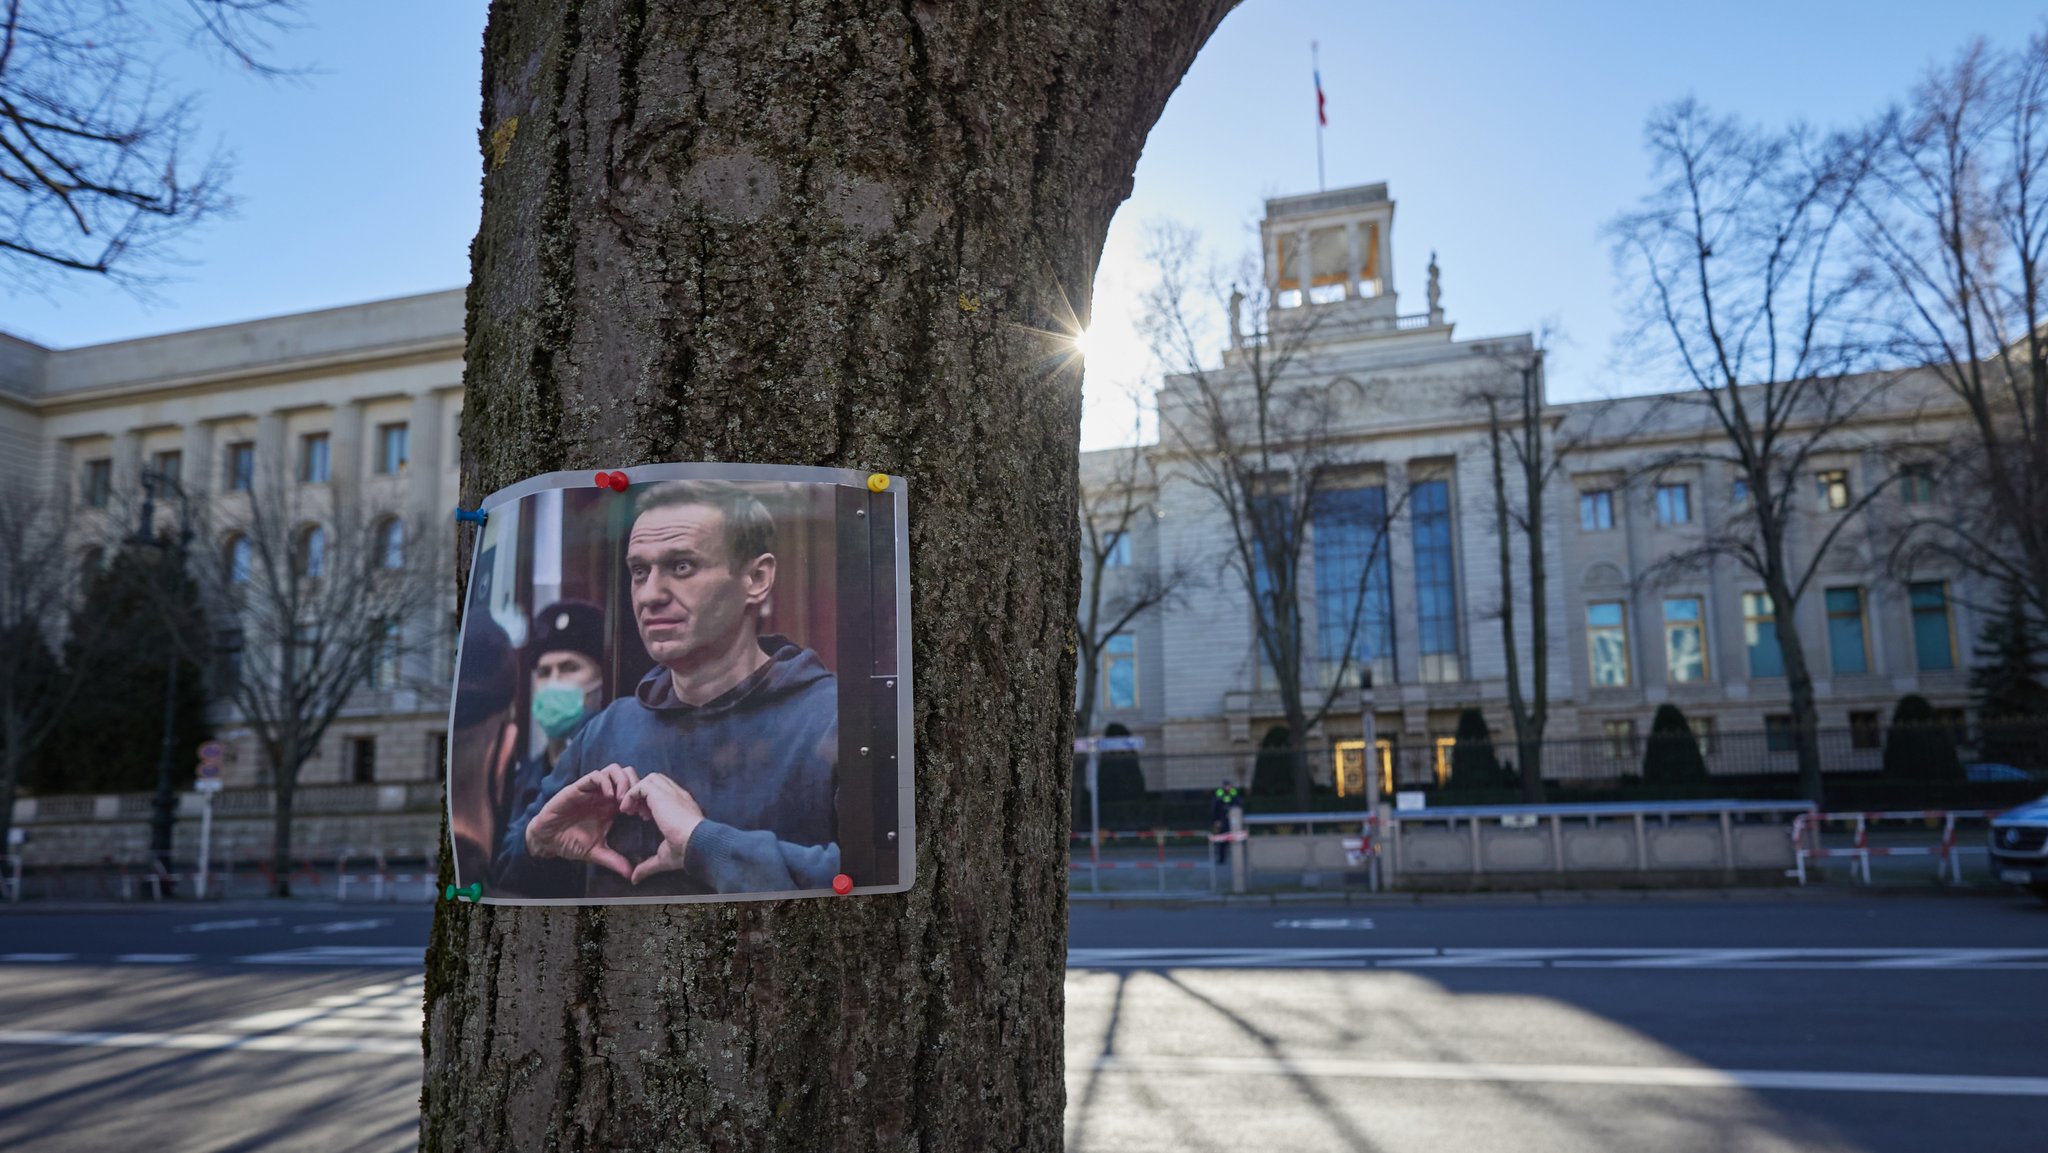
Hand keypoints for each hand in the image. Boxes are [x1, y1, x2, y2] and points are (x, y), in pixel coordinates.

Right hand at [525, 763, 638, 881]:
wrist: (547, 841)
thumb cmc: (571, 842)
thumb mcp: (596, 852)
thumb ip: (614, 860)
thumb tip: (630, 875)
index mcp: (612, 806)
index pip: (634, 790)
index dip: (643, 799)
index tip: (645, 816)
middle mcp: (604, 794)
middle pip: (628, 775)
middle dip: (636, 786)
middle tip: (635, 806)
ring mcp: (592, 790)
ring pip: (614, 770)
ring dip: (622, 782)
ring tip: (623, 800)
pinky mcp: (578, 788)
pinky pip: (596, 775)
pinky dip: (606, 782)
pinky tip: (609, 797)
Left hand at [619, 773, 705, 884]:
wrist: (697, 844)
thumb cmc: (687, 851)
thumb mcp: (664, 857)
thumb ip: (648, 865)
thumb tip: (635, 879)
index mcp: (682, 807)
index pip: (665, 793)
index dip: (650, 803)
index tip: (643, 818)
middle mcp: (678, 796)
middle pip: (657, 781)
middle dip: (643, 793)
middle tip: (634, 812)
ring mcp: (672, 792)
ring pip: (650, 779)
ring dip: (636, 791)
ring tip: (629, 809)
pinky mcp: (662, 794)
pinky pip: (641, 784)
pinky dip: (631, 794)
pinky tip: (627, 810)